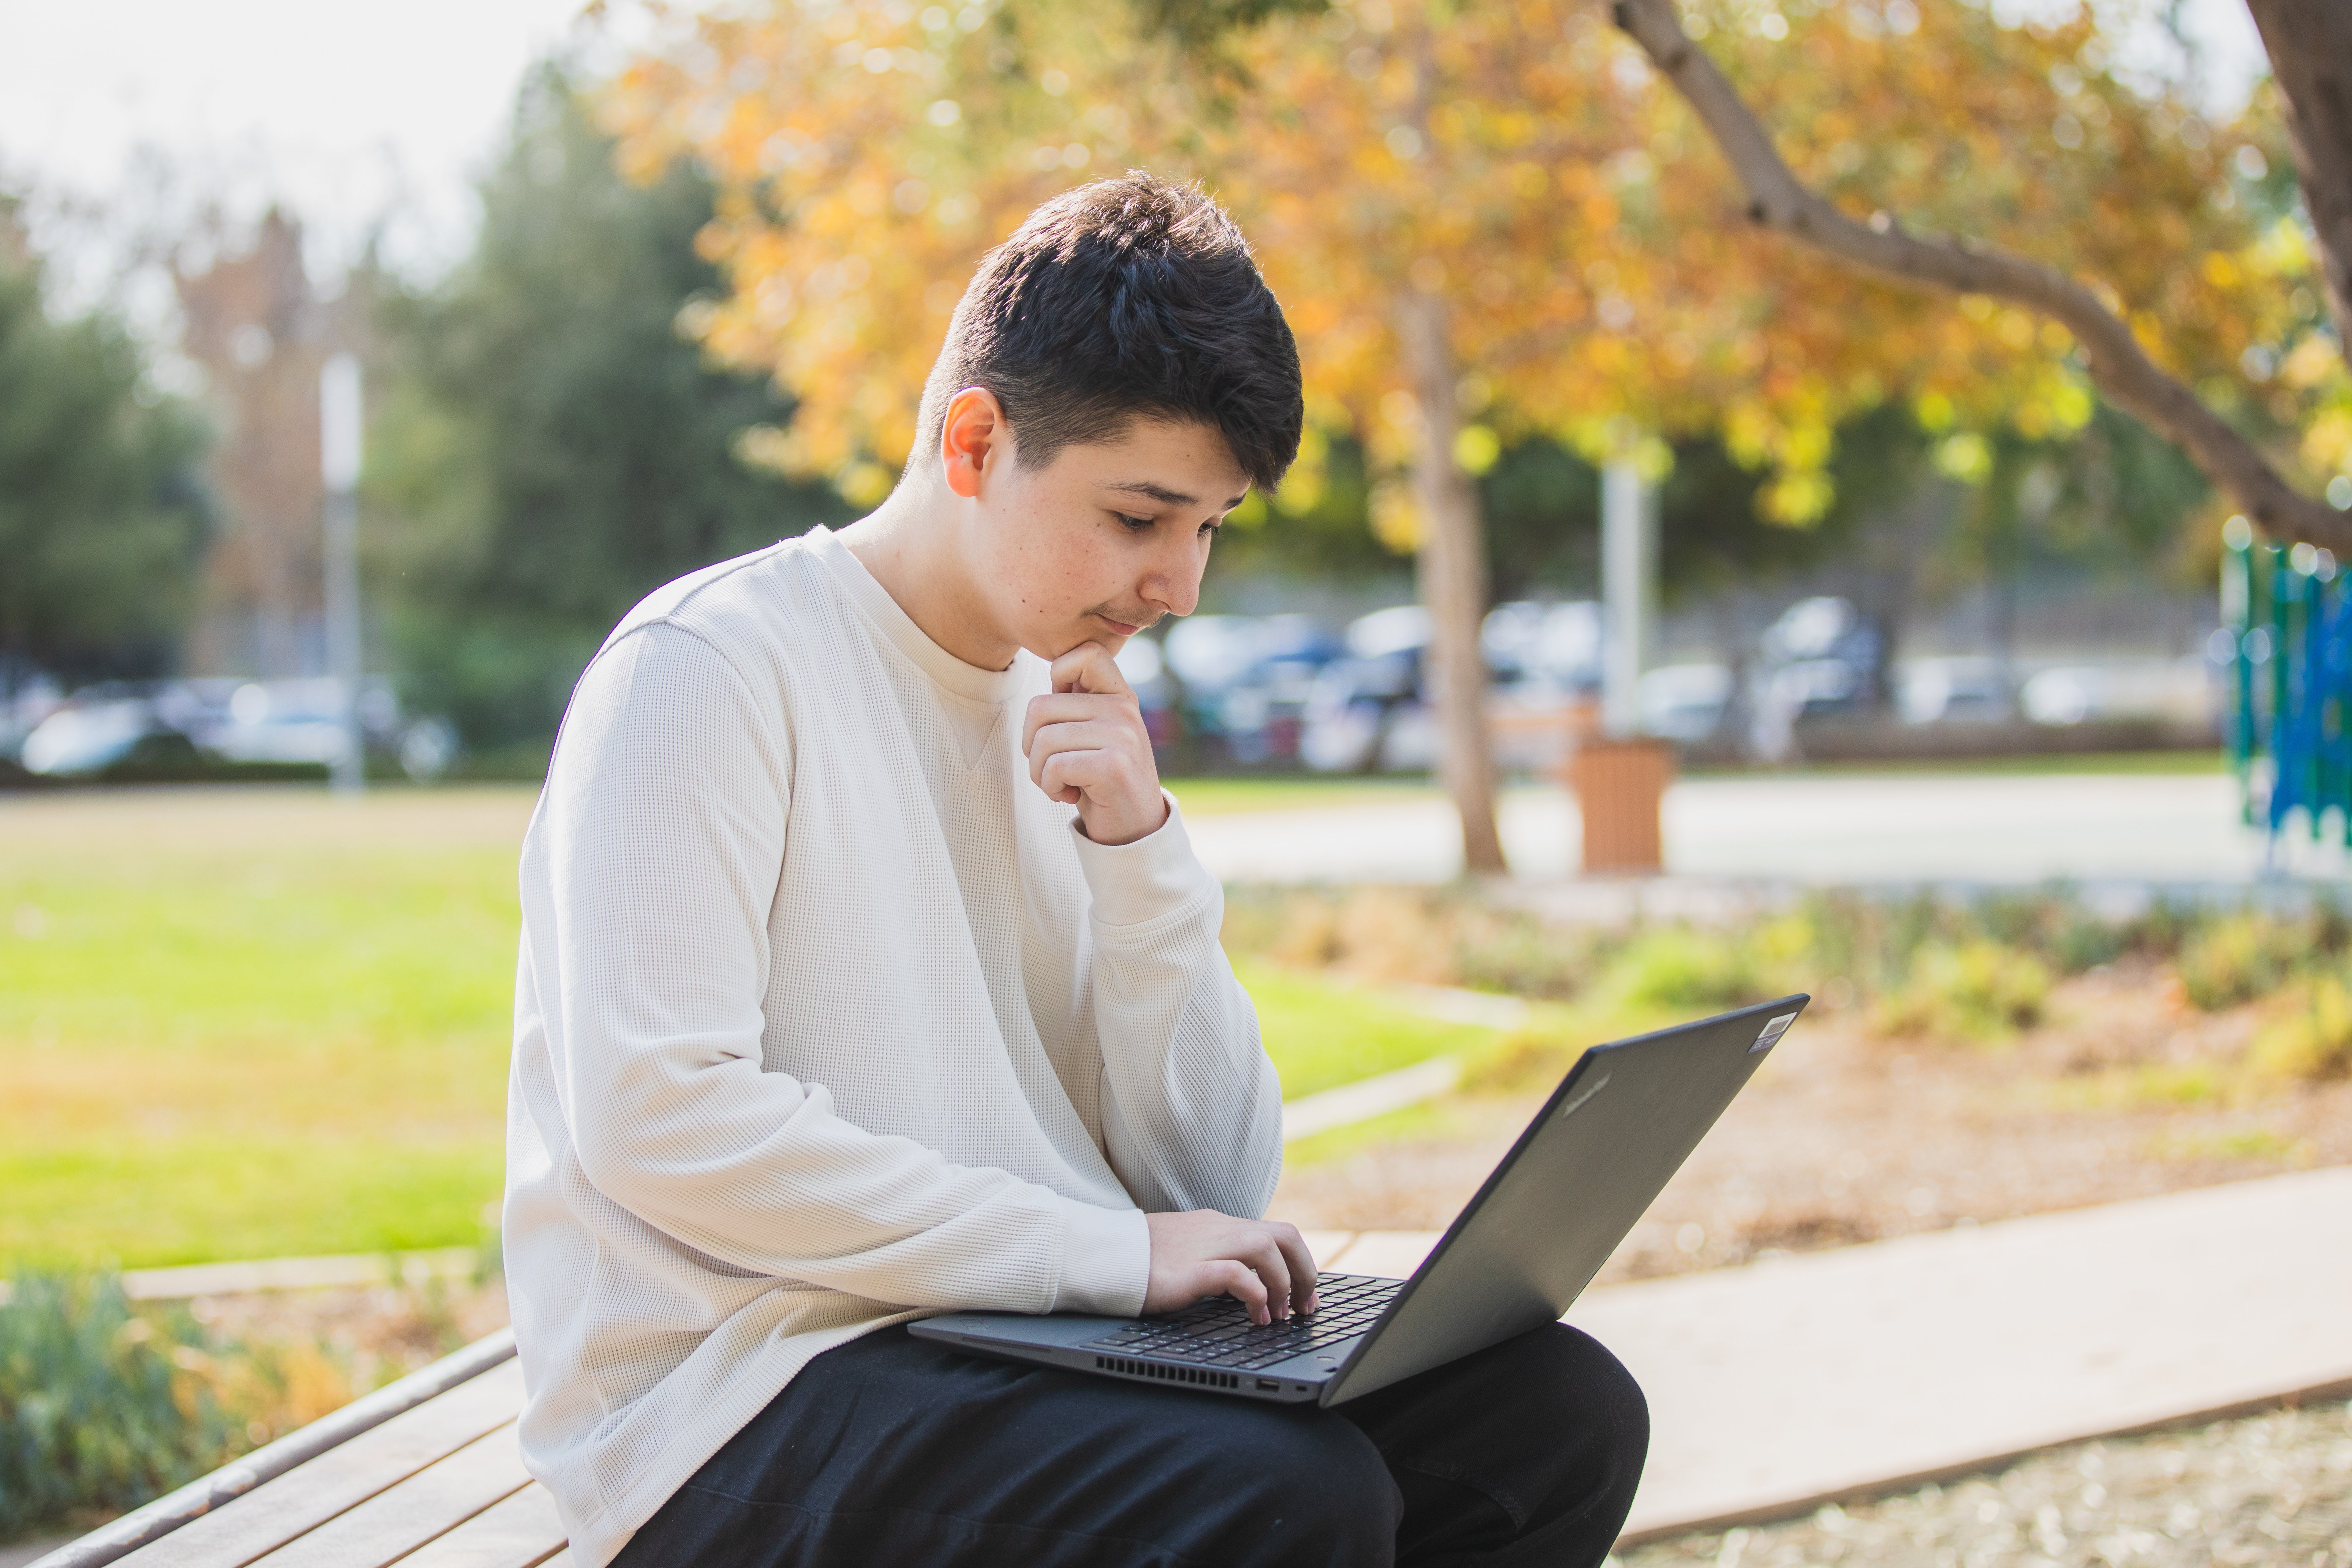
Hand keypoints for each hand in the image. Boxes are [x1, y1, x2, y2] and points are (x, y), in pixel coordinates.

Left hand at [1022, 641, 1168, 846]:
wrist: (1133, 831)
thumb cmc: (1100, 782)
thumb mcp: (1092, 734)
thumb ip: (1078, 703)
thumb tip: (1052, 673)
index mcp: (1119, 695)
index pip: (1083, 654)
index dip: (1057, 679)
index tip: (1062, 719)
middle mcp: (1125, 709)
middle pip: (1040, 707)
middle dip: (1032, 745)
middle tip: (1052, 767)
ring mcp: (1123, 735)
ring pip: (1043, 740)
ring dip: (1039, 772)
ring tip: (1061, 784)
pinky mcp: (1115, 765)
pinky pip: (1055, 766)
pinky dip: (1050, 787)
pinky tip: (1070, 796)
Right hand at [1142, 1210, 1319, 1324]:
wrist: (1101, 1256)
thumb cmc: (1142, 1262)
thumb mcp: (1189, 1254)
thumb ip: (1217, 1260)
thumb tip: (1248, 1286)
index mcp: (1218, 1225)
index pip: (1276, 1233)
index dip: (1300, 1264)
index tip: (1303, 1297)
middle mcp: (1217, 1229)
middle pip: (1284, 1235)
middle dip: (1304, 1272)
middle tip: (1303, 1308)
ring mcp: (1203, 1246)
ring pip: (1266, 1247)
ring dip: (1282, 1283)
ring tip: (1278, 1315)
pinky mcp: (1188, 1270)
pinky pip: (1235, 1272)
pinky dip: (1254, 1293)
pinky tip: (1255, 1317)